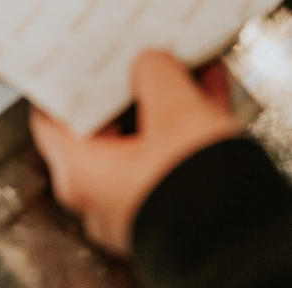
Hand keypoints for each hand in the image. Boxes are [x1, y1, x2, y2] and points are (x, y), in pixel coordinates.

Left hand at [30, 51, 241, 255]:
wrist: (244, 244)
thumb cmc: (191, 187)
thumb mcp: (172, 107)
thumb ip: (152, 72)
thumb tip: (149, 63)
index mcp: (79, 173)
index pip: (52, 116)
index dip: (65, 81)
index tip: (76, 55)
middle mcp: (100, 195)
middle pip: (104, 123)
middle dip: (125, 85)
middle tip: (134, 50)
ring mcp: (137, 204)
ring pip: (145, 137)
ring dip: (163, 100)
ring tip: (181, 61)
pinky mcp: (173, 209)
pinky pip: (173, 155)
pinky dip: (187, 123)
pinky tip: (209, 88)